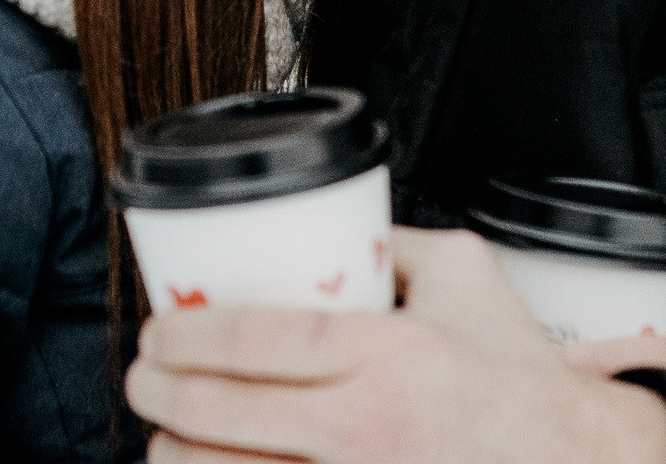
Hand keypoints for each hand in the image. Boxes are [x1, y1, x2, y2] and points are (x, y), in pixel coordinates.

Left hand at [125, 227, 665, 462]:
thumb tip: (329, 224)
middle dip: (158, 393)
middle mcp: (369, 431)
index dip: (185, 335)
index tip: (155, 330)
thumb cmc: (521, 378)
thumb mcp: (468, 276)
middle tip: (143, 375)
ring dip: (173, 457)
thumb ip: (393, 242)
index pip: (254, 342)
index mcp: (392, 356)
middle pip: (219, 416)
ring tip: (163, 435)